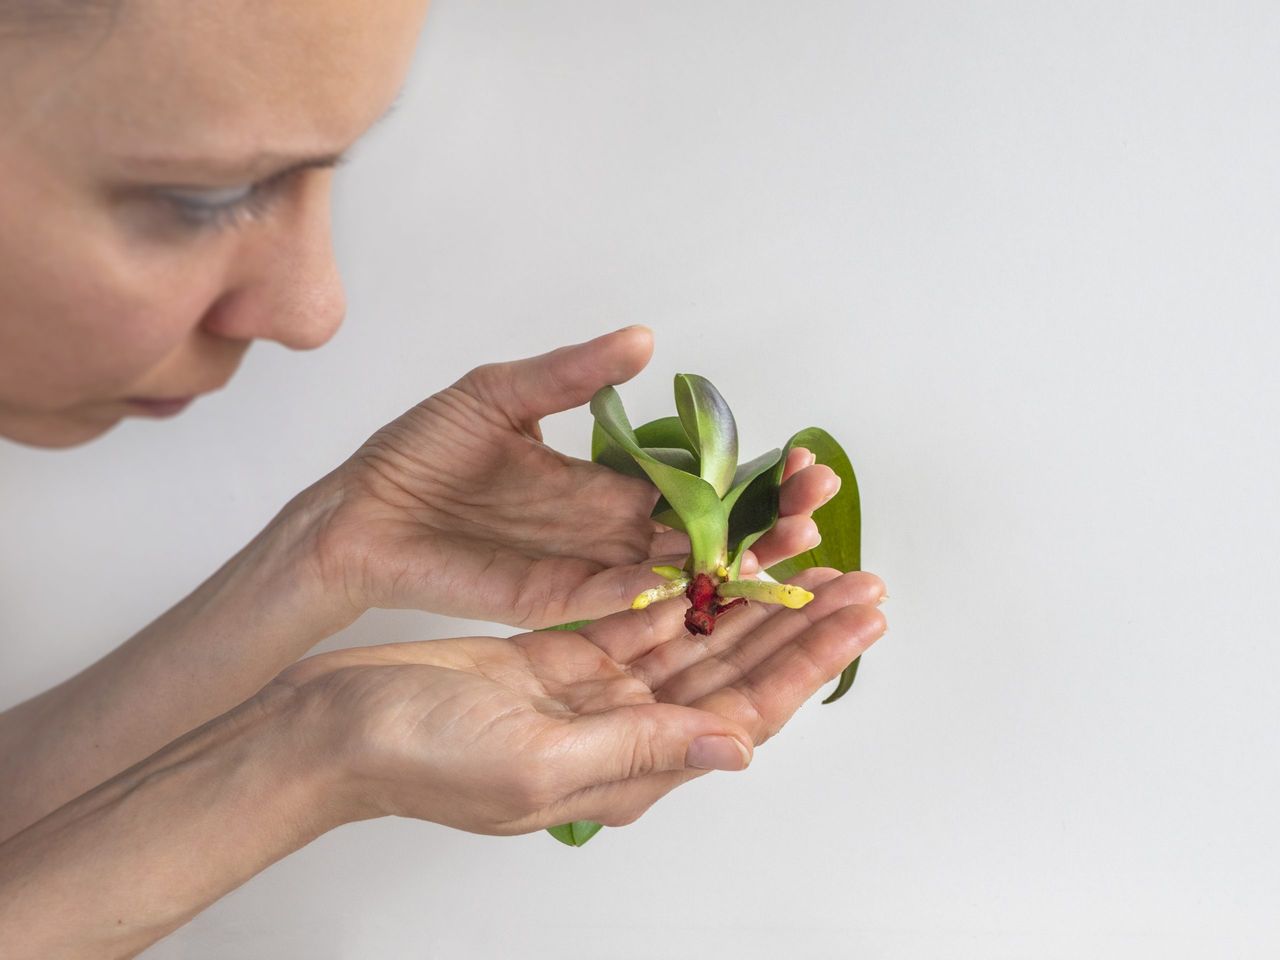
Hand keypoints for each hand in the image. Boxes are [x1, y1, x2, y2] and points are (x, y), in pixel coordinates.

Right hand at [276, 568, 885, 834]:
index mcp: (628, 769)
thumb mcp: (536, 764)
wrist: (333, 728)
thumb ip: (641, 751)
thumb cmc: (417, 756)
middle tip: (857, 576)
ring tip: (801, 553)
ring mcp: (593, 692)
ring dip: (749, 594)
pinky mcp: (561, 656)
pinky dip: (681, 582)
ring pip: (693, 636)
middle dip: (798, 622)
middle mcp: (624, 732)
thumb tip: (738, 747)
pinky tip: (719, 554)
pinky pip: (638, 614)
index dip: (808, 661)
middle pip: (733, 669)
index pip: (744, 710)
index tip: (858, 615)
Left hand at [306, 326, 841, 627]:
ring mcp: (581, 568)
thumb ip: (573, 373)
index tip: (799, 464)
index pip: (691, 482)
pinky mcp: (547, 600)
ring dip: (726, 563)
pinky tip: (689, 577)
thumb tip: (644, 341)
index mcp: (601, 480)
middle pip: (698, 531)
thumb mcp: (501, 394)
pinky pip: (609, 599)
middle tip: (815, 509)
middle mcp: (603, 528)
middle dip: (760, 524)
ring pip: (670, 570)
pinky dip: (648, 591)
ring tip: (785, 550)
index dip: (744, 477)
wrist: (359, 511)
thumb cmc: (422, 451)